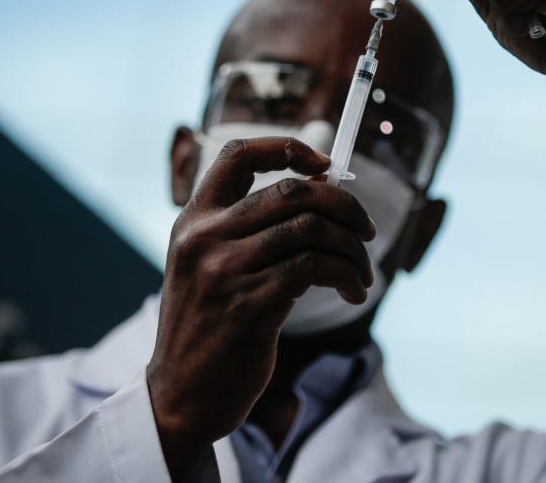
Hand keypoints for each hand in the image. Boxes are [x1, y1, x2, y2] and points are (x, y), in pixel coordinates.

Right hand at [145, 138, 374, 477]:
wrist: (181, 395)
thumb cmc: (207, 328)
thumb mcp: (207, 268)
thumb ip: (246, 231)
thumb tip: (321, 194)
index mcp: (192, 221)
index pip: (238, 156)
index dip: (288, 149)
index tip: (326, 165)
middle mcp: (204, 238)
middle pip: (292, 191)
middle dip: (344, 206)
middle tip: (365, 231)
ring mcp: (225, 271)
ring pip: (311, 229)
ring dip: (351, 248)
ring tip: (361, 274)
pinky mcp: (250, 306)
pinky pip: (315, 268)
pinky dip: (346, 275)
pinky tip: (353, 293)